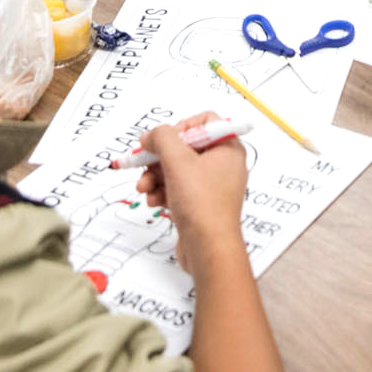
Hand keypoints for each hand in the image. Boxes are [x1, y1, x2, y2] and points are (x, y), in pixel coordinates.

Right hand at [135, 113, 247, 276]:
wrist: (209, 249)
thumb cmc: (203, 205)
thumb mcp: (178, 161)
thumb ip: (161, 138)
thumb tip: (150, 135)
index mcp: (228, 148)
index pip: (205, 122)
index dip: (181, 127)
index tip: (164, 139)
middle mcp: (223, 165)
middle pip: (185, 148)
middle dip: (159, 157)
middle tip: (143, 163)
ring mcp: (212, 186)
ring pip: (177, 170)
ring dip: (156, 176)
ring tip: (145, 188)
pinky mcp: (201, 204)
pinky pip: (178, 189)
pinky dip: (163, 192)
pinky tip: (154, 201)